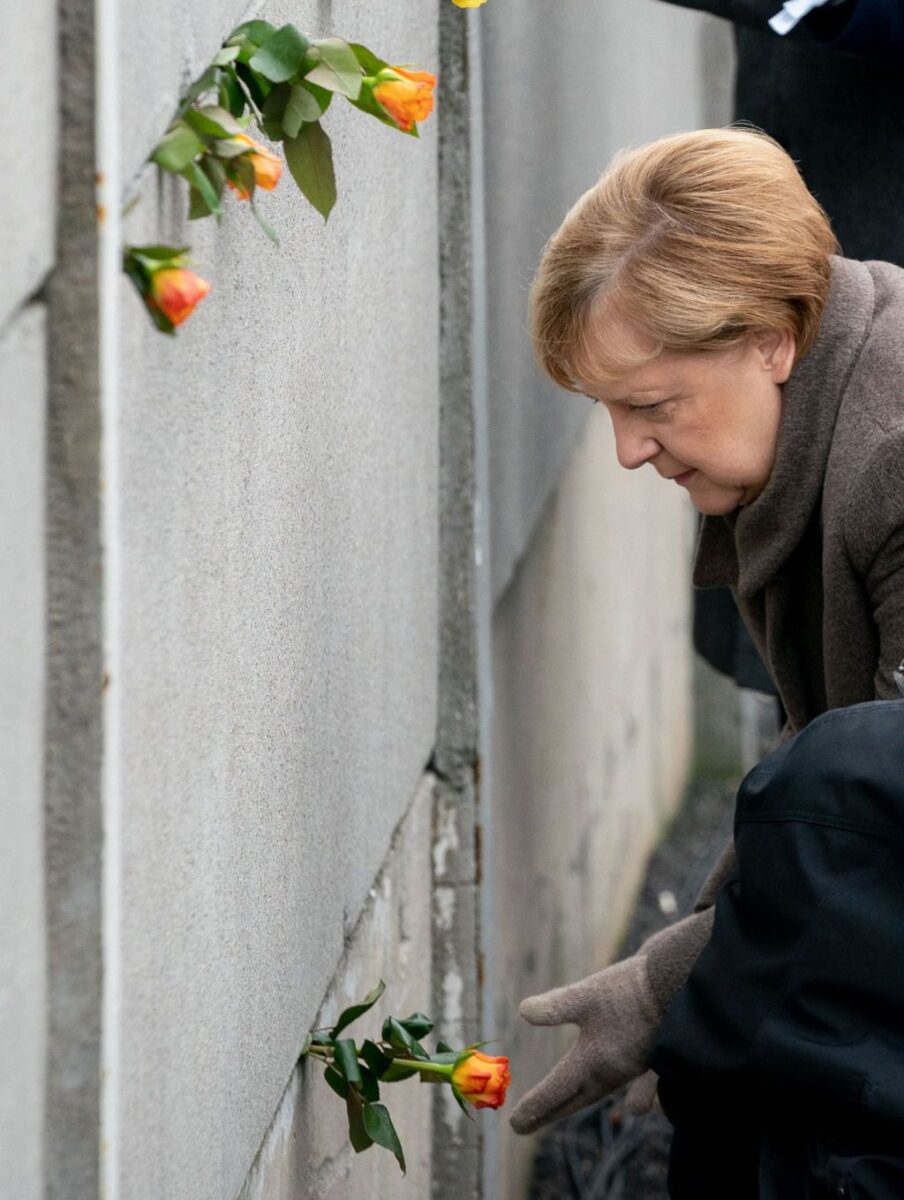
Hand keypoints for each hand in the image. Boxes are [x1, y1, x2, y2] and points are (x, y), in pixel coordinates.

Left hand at [508, 953, 660, 1134]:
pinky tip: (628, 1103)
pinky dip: (622, 1094)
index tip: (514, 1124)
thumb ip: (555, 1007)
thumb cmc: (629, 991)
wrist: (679, 986)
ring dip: (574, 1101)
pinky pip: (630, 1088)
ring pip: (597, 1093)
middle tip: (523, 1124)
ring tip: (558, 1107)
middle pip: (574, 1099)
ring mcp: (631, 1069)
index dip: (535, 1107)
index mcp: (592, 1062)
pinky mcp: (649, 1059)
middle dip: (549, 1111)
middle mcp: (611, 1074)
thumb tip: (523, 1012)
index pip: (556, 1091)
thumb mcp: (586, 995)